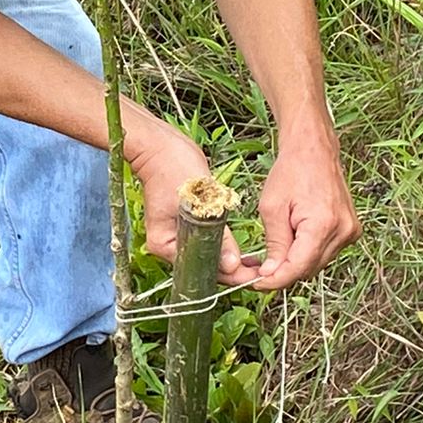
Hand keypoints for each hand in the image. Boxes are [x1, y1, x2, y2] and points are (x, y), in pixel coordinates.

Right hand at [130, 128, 262, 289]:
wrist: (162, 145)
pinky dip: (224, 245)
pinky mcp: (187, 224)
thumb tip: (232, 266)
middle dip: (231, 270)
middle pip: (205, 265)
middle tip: (260, 272)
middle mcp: (170, 244)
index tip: (253, 278)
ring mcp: (178, 234)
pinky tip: (244, 251)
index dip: (228, 276)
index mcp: (165, 245)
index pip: (201, 269)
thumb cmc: (174, 168)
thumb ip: (217, 236)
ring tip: (256, 264)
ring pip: (208, 254)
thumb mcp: (200, 203)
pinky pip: (208, 241)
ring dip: (230, 258)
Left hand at [250, 128, 361, 290]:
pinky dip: (305, 252)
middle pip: (308, 269)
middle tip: (254, 271)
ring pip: (316, 263)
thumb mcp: (272, 207)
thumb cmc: (291, 170)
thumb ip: (274, 243)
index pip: (298, 268)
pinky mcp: (350, 230)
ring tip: (266, 258)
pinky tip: (287, 246)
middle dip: (280, 273)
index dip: (274, 280)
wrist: (313, 148)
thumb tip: (270, 273)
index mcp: (323, 225)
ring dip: (292, 264)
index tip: (254, 283)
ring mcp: (350, 232)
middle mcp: (343, 232)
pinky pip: (324, 251)